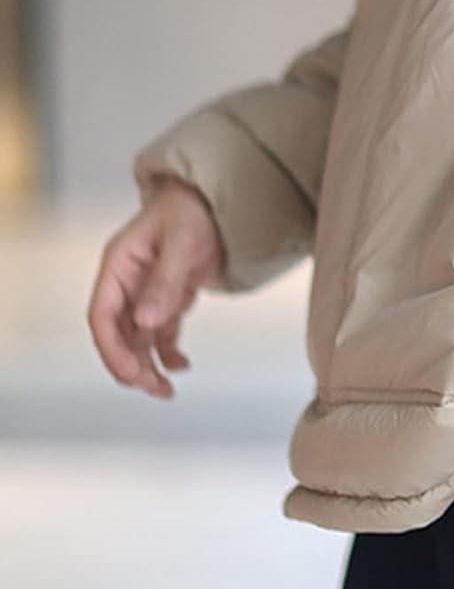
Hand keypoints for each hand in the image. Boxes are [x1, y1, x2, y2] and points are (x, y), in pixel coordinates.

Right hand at [86, 175, 225, 397]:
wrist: (216, 198)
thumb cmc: (192, 209)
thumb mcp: (182, 242)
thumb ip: (165, 281)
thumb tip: (146, 321)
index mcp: (119, 265)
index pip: (102, 315)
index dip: (111, 347)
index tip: (130, 372)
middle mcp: (128, 283)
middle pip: (117, 333)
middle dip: (131, 364)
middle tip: (153, 387)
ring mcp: (147, 292)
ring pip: (138, 338)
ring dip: (148, 365)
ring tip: (166, 390)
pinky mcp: (168, 297)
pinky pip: (162, 332)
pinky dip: (169, 352)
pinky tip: (181, 366)